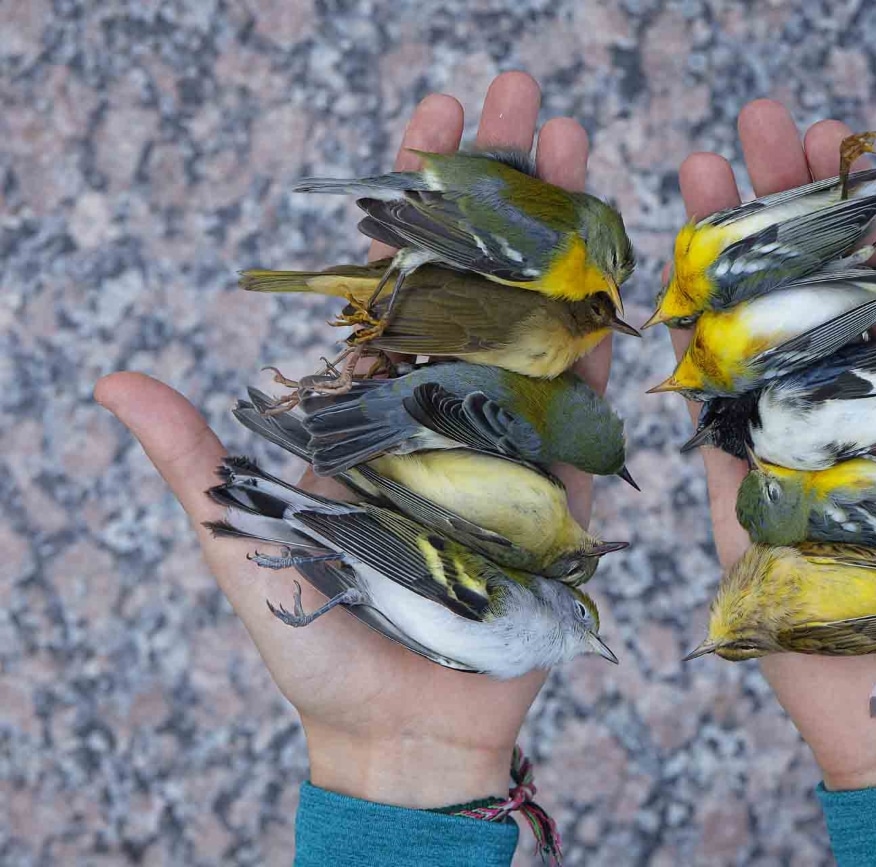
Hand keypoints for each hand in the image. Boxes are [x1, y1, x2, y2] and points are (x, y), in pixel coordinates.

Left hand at [94, 72, 609, 808]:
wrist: (398, 731)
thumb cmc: (314, 645)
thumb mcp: (243, 546)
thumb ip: (197, 465)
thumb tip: (118, 379)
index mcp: (368, 402)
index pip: (395, 273)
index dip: (416, 192)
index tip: (438, 111)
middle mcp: (442, 404)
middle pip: (476, 274)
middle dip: (504, 185)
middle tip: (533, 99)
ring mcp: (505, 439)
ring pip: (537, 318)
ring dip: (562, 236)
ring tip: (584, 151)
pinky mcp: (557, 486)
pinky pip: (581, 404)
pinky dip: (598, 338)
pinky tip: (617, 268)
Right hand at [670, 100, 875, 789]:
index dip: (866, 218)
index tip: (843, 143)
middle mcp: (851, 421)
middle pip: (812, 296)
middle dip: (784, 207)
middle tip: (757, 123)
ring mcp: (788, 458)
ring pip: (752, 342)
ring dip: (727, 259)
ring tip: (702, 171)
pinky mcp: (739, 508)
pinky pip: (710, 425)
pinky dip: (691, 358)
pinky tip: (670, 287)